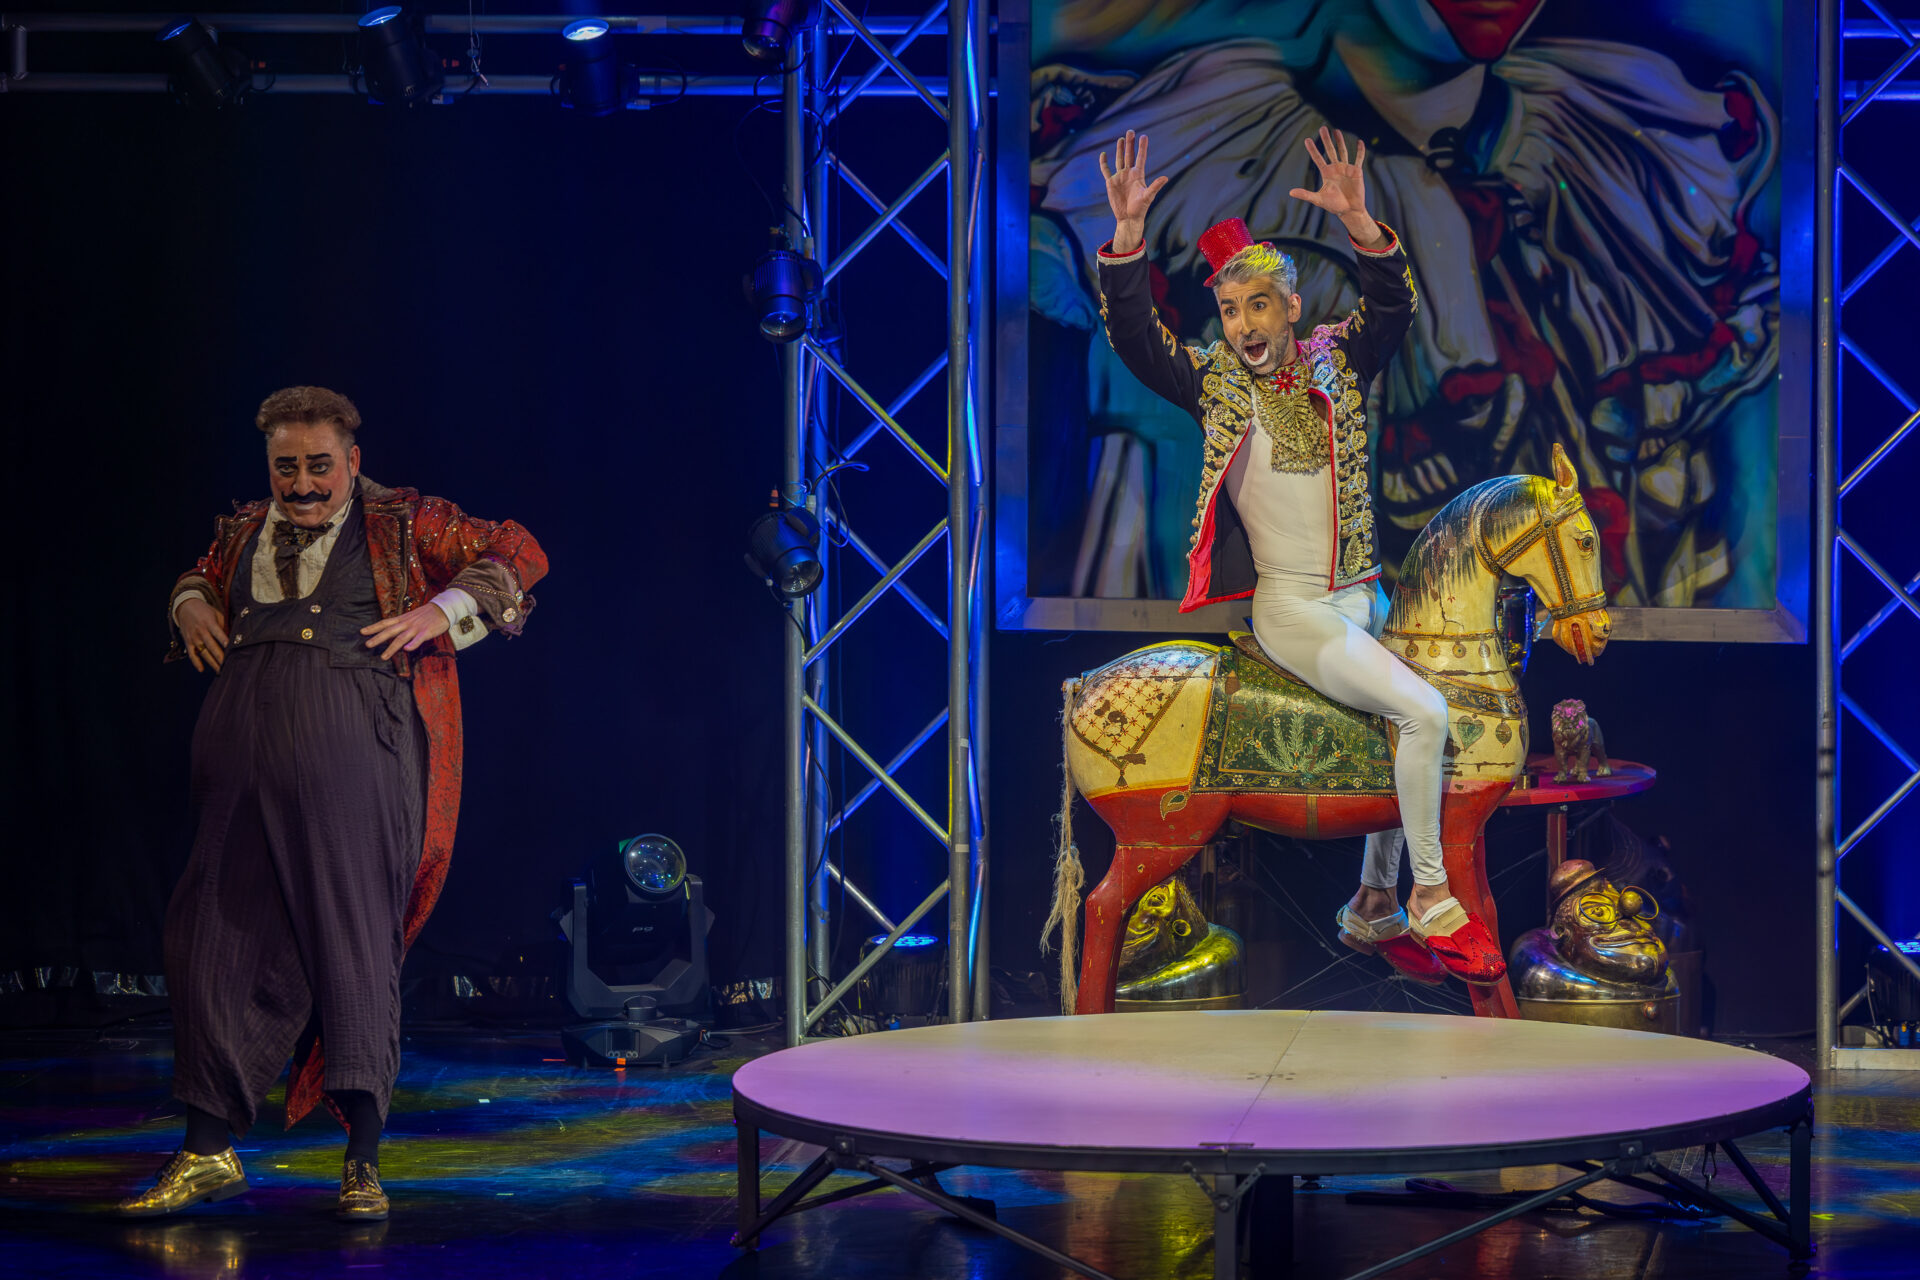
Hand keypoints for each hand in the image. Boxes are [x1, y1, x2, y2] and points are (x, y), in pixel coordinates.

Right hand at [178, 597, 228, 673]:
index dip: (224, 641)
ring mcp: (193, 638)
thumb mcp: (216, 614)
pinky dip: (195, 662)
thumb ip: (224, 625)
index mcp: (209, 623)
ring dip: (211, 662)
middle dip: (220, 657)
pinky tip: (201, 669)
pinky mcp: (188, 642)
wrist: (185, 607)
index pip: (218, 633)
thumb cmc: (205, 611)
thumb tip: (235, 636)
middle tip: (228, 666)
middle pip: (211, 646)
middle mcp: (201, 631)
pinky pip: (191, 654)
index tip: (231, 648)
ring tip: (220, 671)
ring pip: (203, 652)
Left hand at [360, 603, 450, 660]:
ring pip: (401, 638)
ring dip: (391, 647)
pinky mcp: (426, 632)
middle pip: (390, 631)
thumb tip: (391, 632)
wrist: (442, 609)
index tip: (362, 632)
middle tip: (367, 645)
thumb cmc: (426, 615)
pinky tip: (407, 650)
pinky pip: (419, 639)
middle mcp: (407, 623)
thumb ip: (401, 624)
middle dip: (378, 638)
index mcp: (402, 619)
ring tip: (383, 656)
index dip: (373, 627)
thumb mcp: (411, 617)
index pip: (385, 623)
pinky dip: (413, 644)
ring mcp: (416, 628)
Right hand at [1097, 129, 1169, 253]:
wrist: (1129, 218)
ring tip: (1121, 139)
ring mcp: (1120, 177)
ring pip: (1119, 160)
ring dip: (1120, 150)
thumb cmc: (1140, 208)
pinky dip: (1103, 163)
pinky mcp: (1111, 183)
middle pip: (1130, 155)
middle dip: (1130, 143)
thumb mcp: (1148, 196)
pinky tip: (1103, 154)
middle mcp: (1129, 174)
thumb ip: (1155, 186)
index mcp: (1139, 175)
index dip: (1142, 147)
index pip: (1140, 158)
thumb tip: (1165, 177)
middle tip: (1131, 131)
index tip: (1144, 136)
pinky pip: (1106, 170)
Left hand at [1289, 127, 1382, 244]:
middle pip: (1330, 151)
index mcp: (1326, 173)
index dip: (1312, 149)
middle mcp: (1335, 168)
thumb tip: (1290, 192)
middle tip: (1322, 128)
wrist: (1349, 210)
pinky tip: (1360, 142)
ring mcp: (1346, 169)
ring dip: (1340, 141)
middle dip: (1326, 140)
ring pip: (1342, 151)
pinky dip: (1360, 151)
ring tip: (1336, 131)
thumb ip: (1305, 195)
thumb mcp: (1318, 199)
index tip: (1307, 139)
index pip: (1318, 158)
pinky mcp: (1356, 171)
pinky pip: (1359, 159)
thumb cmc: (1333, 205)